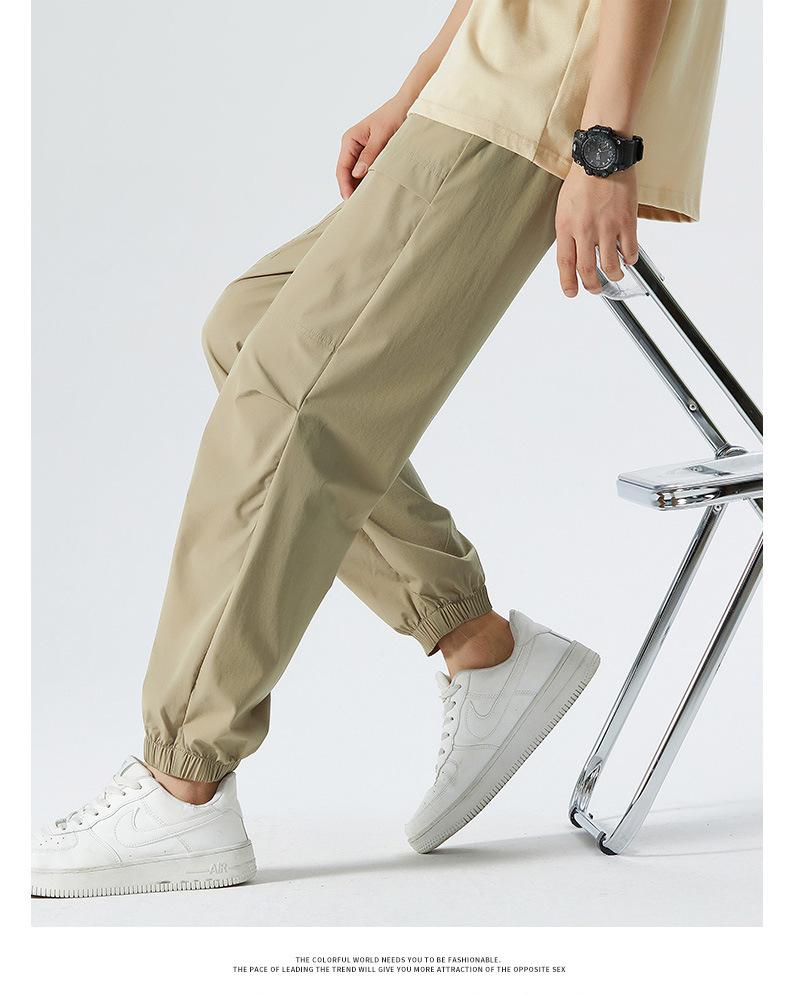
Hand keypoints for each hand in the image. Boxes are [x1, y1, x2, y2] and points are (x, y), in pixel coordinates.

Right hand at [336, 96, 409, 199]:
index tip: (351, 200)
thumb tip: (358, 174)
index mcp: (350, 140)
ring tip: (366, 202)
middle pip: (346, 174)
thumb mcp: (382, 136)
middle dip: (351, 189)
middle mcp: (352, 146)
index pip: (342, 168)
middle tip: (359, 207)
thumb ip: (370, 155)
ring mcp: (361, 151)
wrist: (407, 105)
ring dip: (360, 187)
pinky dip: (368, 181)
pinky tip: (374, 191)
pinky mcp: (371, 155)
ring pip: (355, 175)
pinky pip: (365, 171)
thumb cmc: (394, 115)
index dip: (345, 186)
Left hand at [555, 165, 638, 297]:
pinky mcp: (627, 221)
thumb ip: (568, 230)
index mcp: (566, 226)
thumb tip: (574, 252)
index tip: (571, 292)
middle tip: (595, 289)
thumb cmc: (583, 179)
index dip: (568, 283)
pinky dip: (630, 259)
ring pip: (610, 266)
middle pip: (587, 270)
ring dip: (613, 275)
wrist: (602, 156)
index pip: (565, 263)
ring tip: (615, 276)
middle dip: (592, 286)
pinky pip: (630, 250)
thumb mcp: (564, 207)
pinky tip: (628, 259)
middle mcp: (585, 230)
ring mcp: (607, 227)